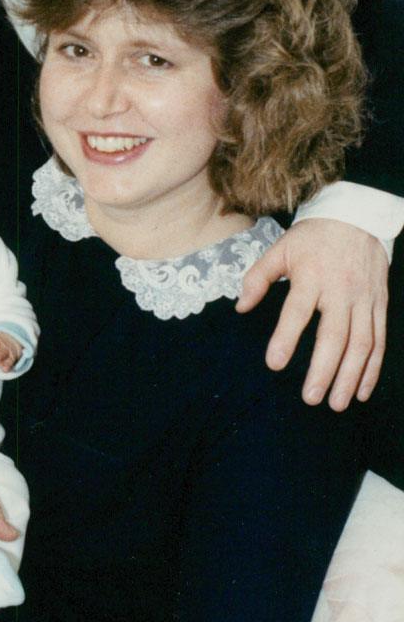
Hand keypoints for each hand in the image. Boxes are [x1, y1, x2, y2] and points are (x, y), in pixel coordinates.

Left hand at [236, 219, 387, 409]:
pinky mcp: (379, 305)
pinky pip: (379, 341)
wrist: (356, 218)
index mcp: (311, 275)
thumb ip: (258, 278)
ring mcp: (363, 299)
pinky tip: (362, 391)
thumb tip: (240, 307)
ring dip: (350, 377)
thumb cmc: (312, 238)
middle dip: (323, 370)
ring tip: (336, 403)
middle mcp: (340, 290)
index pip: (297, 311)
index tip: (274, 363)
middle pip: (334, 335)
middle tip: (310, 398)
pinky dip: (373, 368)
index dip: (286, 337)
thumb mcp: (279, 249)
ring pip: (361, 344)